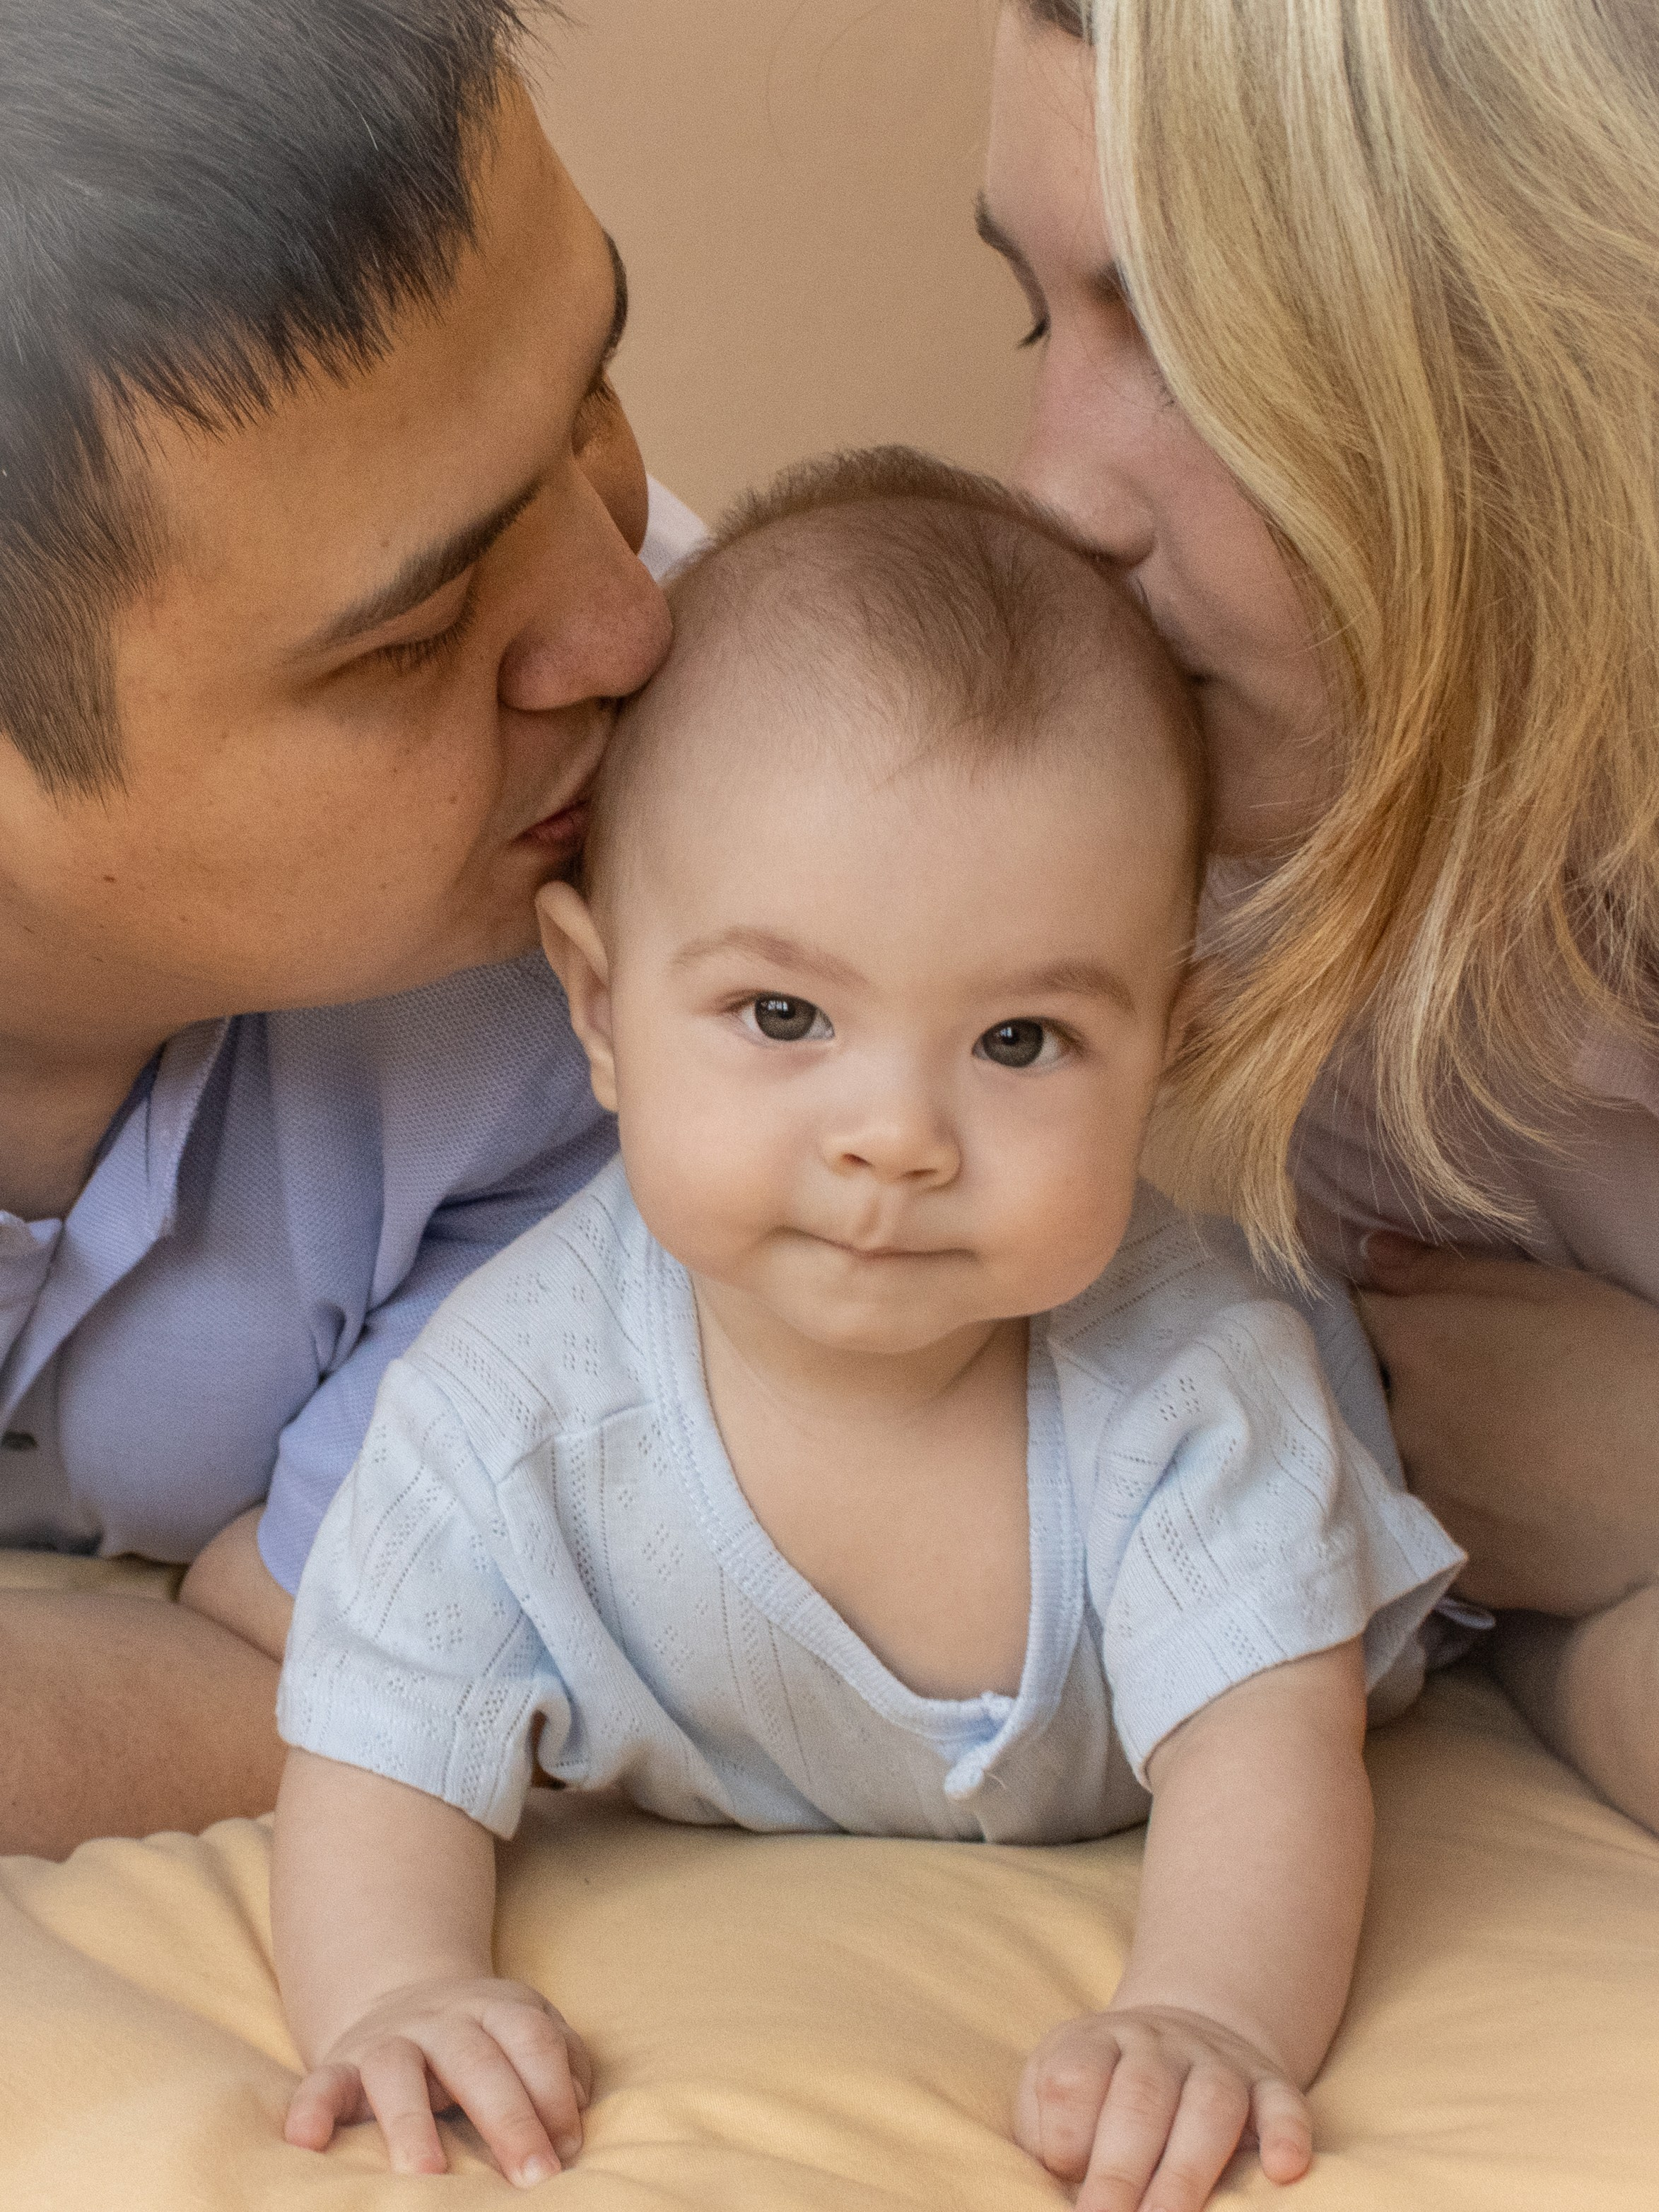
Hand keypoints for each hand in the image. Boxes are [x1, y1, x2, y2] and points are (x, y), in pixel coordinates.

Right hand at [285, 1974, 591, 2185]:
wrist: (402, 1996)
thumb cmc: (485, 2037)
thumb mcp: (528, 2032)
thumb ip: (562, 2062)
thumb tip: (575, 2110)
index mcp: (498, 2008)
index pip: (533, 2041)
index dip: (554, 2093)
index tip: (569, 2150)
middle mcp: (443, 2020)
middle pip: (478, 2060)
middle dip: (509, 2117)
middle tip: (534, 2175)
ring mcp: (390, 2040)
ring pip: (397, 2071)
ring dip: (412, 2122)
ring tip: (428, 2176)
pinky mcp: (342, 2065)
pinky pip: (322, 2082)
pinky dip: (312, 2107)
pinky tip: (305, 2141)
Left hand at [1015, 2005, 1311, 2211]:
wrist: (1181, 2032)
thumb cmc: (1104, 2088)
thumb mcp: (1056, 2087)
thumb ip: (1047, 2130)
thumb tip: (1059, 2179)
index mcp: (1096, 2042)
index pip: (1074, 2077)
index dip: (1065, 2132)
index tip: (1062, 2175)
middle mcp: (1157, 2043)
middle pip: (1141, 2098)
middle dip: (1121, 2171)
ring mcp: (1217, 2059)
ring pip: (1210, 2103)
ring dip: (1188, 2168)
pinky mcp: (1268, 2083)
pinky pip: (1283, 2100)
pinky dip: (1287, 2132)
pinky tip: (1283, 2169)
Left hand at [1358, 1238, 1658, 1614]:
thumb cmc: (1627, 1368)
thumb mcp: (1548, 1292)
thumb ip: (1443, 1271)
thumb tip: (1367, 1251)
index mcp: (1416, 1345)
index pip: (1351, 1320)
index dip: (1369, 1321)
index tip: (1393, 1327)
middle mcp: (1401, 1423)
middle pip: (1361, 1399)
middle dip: (1390, 1391)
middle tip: (1460, 1395)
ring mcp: (1426, 1500)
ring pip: (1393, 1469)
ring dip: (1419, 1457)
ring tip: (1486, 1453)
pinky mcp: (1460, 1566)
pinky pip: (1435, 1533)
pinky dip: (1457, 1517)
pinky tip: (1504, 1505)